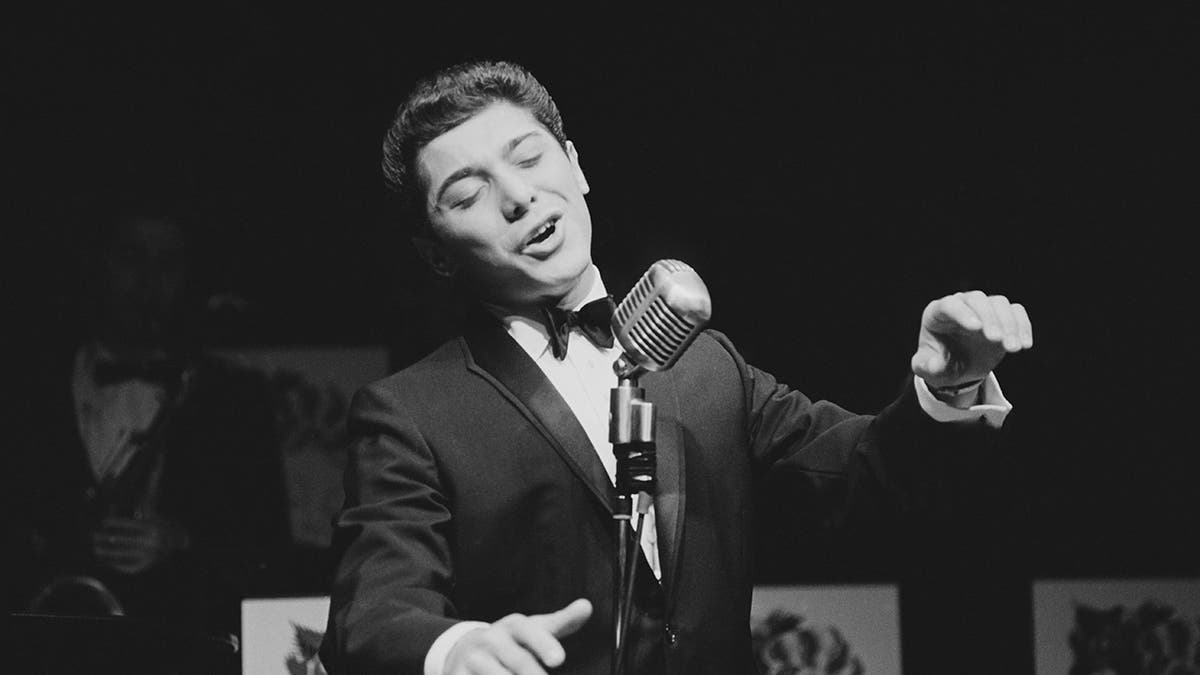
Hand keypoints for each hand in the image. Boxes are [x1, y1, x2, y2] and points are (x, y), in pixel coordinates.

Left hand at [91, 515, 190, 574]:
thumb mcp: (154, 517)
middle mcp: (151, 542)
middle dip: (105, 537)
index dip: (114, 522)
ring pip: (121, 554)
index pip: (128, 524)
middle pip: (122, 539)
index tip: (103, 522)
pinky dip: (113, 564)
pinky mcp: (144, 567)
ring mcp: (148, 556)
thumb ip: (143, 506)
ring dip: (106, 552)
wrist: (177, 547)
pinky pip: (125, 565)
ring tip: (95, 549)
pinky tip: (104, 560)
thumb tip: (131, 494)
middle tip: (94, 536)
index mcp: (153, 528)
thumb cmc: (161, 529)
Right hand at [445, 598, 592, 674]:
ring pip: (496, 674)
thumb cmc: (510, 642)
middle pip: (518, 660)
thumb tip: (587, 606)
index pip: (529, 631)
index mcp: (513, 626)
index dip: (544, 645)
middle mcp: (492, 640)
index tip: (559, 659)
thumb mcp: (533, 629)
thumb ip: (561, 622)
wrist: (464, 650)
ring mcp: (474, 660)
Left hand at [911, 291, 1032, 389]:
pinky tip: (1025, 344)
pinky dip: (1023, 326)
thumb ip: (929, 367)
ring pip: (999, 303)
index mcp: (937, 313)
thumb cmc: (938, 365)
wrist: (957, 368)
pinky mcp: (1002, 317)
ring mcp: (982, 309)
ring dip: (1009, 324)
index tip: (976, 328)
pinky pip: (1016, 311)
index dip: (962, 313)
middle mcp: (960, 305)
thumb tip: (936, 365)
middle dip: (989, 318)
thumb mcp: (928, 369)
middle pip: (977, 299)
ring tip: (1013, 348)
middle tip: (996, 339)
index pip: (950, 305)